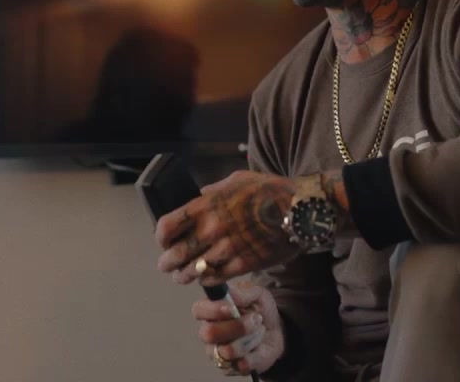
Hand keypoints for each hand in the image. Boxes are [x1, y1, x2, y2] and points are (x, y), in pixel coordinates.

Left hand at [155, 170, 300, 285]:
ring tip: (182, 277)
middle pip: (175, 254)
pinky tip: (206, 277)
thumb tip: (201, 195)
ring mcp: (227, 249)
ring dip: (184, 276)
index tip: (163, 241)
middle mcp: (212, 229)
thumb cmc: (270, 191)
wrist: (299, 210)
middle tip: (166, 266)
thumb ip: (214, 190)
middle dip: (167, 263)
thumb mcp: (237, 180)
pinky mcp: (243, 265)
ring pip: (193, 271)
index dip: (161, 237)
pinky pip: (216, 278)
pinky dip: (207, 279)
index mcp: (207, 205)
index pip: (167, 227)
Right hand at [194, 280, 283, 375]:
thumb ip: (243, 292)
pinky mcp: (230, 369)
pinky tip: (259, 347)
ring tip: (260, 331)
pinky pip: (241, 365)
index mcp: (211, 311)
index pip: (198, 310)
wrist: (277, 332)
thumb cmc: (260, 310)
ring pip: (227, 350)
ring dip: (251, 339)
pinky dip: (256, 354)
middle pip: (209, 333)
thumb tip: (228, 294)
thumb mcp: (257, 294)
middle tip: (256, 319)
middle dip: (237, 326)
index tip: (231, 308)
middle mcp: (209, 333)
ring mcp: (217, 352)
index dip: (212, 310)